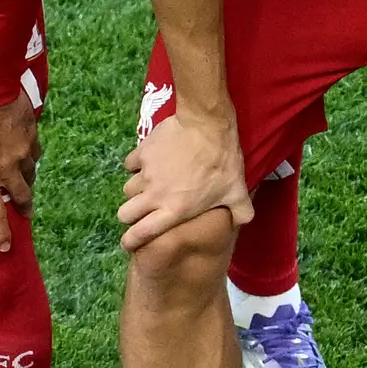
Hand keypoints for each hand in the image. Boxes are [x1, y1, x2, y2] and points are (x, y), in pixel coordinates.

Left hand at [0, 97, 41, 251]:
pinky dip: (31, 156)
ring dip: (27, 181)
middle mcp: (7, 168)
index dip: (0, 232)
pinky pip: (34, 152)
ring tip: (25, 183)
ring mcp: (22, 152)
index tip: (5, 247)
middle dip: (24, 208)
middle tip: (26, 214)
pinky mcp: (31, 135)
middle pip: (22, 196)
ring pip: (31, 174)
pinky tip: (27, 153)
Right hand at [118, 105, 253, 252]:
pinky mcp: (141, 153)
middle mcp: (155, 195)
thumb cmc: (222, 161)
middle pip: (125, 214)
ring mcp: (145, 174)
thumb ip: (241, 211)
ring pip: (127, 189)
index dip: (132, 241)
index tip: (130, 242)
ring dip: (136, 190)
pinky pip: (130, 164)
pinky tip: (149, 161)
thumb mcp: (237, 190)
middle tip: (141, 210)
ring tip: (149, 184)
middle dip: (130, 216)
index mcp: (174, 210)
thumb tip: (242, 222)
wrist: (207, 125)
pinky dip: (136, 164)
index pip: (142, 233)